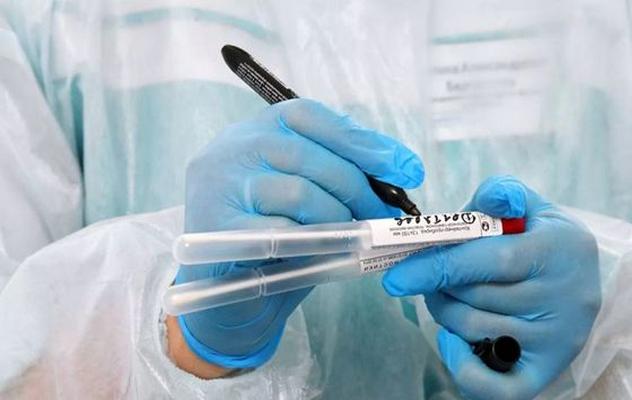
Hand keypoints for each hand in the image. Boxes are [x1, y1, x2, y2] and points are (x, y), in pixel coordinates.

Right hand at [174, 99, 423, 369]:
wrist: (229, 301)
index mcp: (253, 131)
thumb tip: (398, 169)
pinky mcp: (218, 233)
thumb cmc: (276, 243)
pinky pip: (283, 233)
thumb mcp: (306, 196)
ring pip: (299, 192)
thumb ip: (336, 173)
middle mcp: (230, 151)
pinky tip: (327, 253)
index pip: (309, 115)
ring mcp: (218, 189)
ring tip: (353, 237)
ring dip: (338, 219)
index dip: (361, 140)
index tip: (404, 167)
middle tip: (385, 215)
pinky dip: (315, 244)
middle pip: (308, 154)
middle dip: (359, 186)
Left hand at [382, 175, 600, 399]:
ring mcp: (559, 338)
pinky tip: (452, 341)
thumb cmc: (543, 238)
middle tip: (429, 276)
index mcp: (558, 250)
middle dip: (438, 286)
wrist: (582, 278)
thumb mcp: (532, 206)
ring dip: (446, 313)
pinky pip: (498, 387)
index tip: (396, 277)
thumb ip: (502, 194)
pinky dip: (463, 367)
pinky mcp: (550, 369)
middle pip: (475, 298)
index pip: (489, 261)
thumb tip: (484, 201)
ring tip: (447, 297)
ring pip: (476, 330)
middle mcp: (565, 298)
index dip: (437, 267)